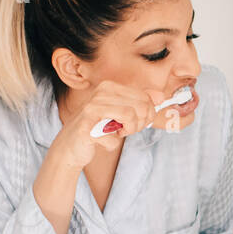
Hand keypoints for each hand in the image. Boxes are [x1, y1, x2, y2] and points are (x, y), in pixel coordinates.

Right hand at [51, 79, 166, 169]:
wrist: (70, 146)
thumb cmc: (97, 129)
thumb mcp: (121, 113)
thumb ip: (140, 103)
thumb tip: (161, 96)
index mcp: (109, 87)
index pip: (144, 97)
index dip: (148, 114)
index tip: (138, 122)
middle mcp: (99, 93)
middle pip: (140, 106)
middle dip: (140, 123)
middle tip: (128, 130)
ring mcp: (91, 109)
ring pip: (130, 116)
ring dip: (128, 131)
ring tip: (118, 133)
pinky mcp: (86, 128)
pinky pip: (113, 139)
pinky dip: (111, 145)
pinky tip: (101, 142)